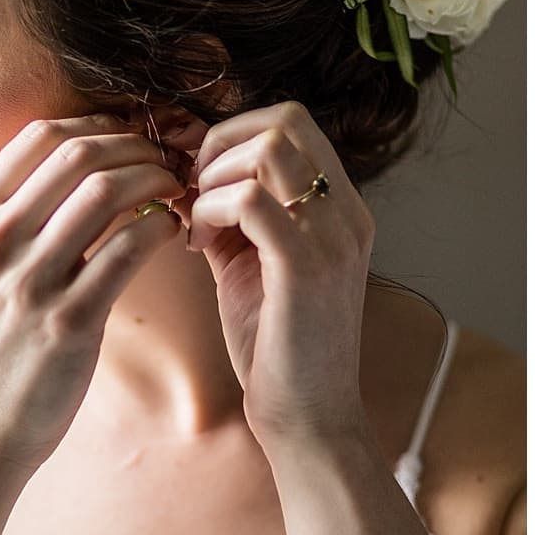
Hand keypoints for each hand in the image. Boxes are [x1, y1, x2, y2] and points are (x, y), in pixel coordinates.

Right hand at [0, 113, 184, 471]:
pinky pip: (129, 248)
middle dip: (134, 146)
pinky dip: (161, 227)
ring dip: (156, 179)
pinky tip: (173, 232)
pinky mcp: (68, 321)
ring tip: (177, 190)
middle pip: (77, 152)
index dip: (96, 125)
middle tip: (166, 160)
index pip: (39, 136)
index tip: (128, 139)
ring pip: (108, 191)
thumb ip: (2, 217)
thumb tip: (55, 161)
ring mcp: (28, 281)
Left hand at [186, 101, 374, 446]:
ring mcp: (333, 236)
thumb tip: (188, 175)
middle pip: (282, 121)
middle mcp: (347, 211)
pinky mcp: (306, 267)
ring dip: (211, 179)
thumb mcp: (251, 262)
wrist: (305, 414)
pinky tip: (197, 247)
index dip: (230, 137)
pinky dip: (208, 211)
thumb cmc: (273, 342)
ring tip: (195, 226)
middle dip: (216, 148)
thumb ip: (232, 214)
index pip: (291, 121)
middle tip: (191, 199)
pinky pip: (249, 199)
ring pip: (267, 149)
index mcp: (339, 206)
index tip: (197, 183)